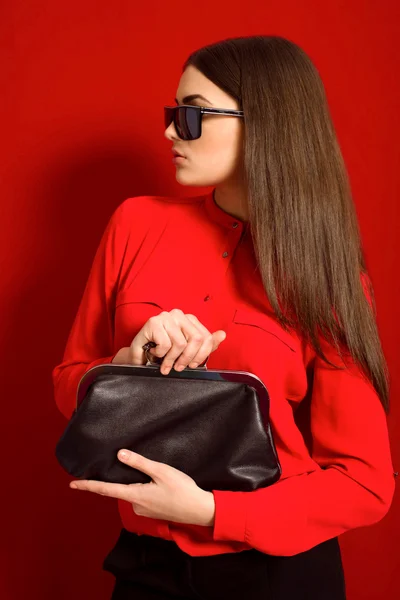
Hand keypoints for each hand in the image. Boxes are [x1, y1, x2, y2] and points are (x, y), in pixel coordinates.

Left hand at [69, 449, 215, 526]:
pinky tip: (157, 484)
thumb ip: (139, 463)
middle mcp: (136, 506)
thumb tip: (119, 454)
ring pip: (133, 493)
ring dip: (137, 484)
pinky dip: (144, 489)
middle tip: (132, 468)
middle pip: (121, 489)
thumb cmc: (181, 489)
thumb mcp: (161, 471)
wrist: (199, 510)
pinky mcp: (152, 511)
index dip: (88, 486)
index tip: (72, 484)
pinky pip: (142, 497)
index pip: (106, 490)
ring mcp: (144, 511)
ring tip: (154, 475)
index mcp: (135, 495)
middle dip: (123, 479)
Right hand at [114, 309, 225, 374]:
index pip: (207, 337)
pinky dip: (161, 354)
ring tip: (164, 362)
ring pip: (180, 343)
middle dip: (188, 358)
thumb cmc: (163, 353)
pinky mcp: (153, 322)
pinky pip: (166, 344)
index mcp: (190, 320)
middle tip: (178, 367)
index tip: (192, 365)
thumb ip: (206, 344)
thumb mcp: (187, 351)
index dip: (202, 355)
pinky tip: (154, 352)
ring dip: (171, 359)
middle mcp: (179, 315)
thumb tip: (222, 335)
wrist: (139, 357)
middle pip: (197, 339)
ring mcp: (166, 317)